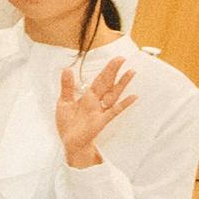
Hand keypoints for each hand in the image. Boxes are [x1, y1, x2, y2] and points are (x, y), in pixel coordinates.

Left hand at [55, 52, 137, 167]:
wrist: (70, 141)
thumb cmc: (69, 122)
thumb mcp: (64, 102)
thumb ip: (67, 86)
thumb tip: (67, 69)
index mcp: (88, 95)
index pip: (99, 79)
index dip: (107, 69)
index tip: (117, 59)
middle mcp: (97, 101)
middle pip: (107, 83)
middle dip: (113, 71)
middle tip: (122, 58)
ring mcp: (101, 110)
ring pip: (113, 94)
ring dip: (122, 83)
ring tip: (131, 72)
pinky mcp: (101, 120)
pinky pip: (114, 111)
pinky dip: (124, 104)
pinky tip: (133, 97)